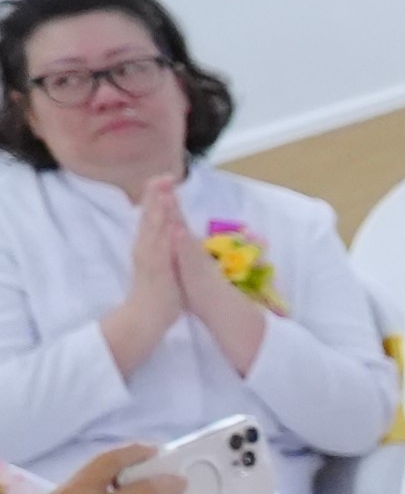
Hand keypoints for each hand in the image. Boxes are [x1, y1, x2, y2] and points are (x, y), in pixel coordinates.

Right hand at [102, 181, 191, 363]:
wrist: (145, 318)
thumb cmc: (157, 292)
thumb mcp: (162, 264)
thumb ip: (162, 249)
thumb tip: (167, 234)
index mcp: (149, 246)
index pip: (153, 217)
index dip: (157, 198)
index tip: (163, 178)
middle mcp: (146, 249)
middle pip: (150, 218)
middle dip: (156, 196)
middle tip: (161, 175)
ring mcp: (150, 259)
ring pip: (154, 230)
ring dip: (158, 211)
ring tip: (163, 192)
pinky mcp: (156, 272)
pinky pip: (161, 252)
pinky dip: (165, 238)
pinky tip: (171, 225)